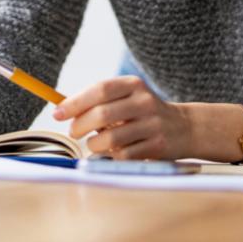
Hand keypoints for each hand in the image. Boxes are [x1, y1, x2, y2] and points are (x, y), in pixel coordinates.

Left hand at [51, 76, 192, 159]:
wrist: (184, 128)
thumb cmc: (142, 113)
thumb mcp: (126, 97)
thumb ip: (98, 101)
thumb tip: (61, 110)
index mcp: (133, 85)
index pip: (99, 90)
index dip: (75, 102)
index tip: (57, 114)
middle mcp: (144, 102)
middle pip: (102, 114)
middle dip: (80, 126)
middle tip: (73, 133)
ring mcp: (152, 125)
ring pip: (110, 139)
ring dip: (94, 145)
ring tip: (95, 143)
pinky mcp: (157, 146)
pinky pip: (123, 155)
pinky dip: (112, 156)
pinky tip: (114, 151)